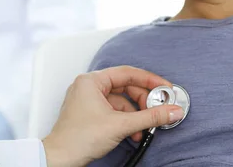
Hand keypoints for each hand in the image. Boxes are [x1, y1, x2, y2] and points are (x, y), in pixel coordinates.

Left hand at [42, 66, 184, 166]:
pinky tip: (134, 132)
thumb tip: (172, 110)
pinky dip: (126, 121)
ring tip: (145, 126)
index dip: (150, 80)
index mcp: (92, 81)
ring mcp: (89, 100)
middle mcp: (89, 87)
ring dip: (136, 115)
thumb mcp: (121, 125)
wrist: (60, 160)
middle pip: (126, 88)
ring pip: (122, 101)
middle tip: (158, 109)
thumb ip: (150, 116)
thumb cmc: (78, 139)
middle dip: (143, 101)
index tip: (165, 88)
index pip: (128, 73)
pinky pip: (115, 111)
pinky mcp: (91, 114)